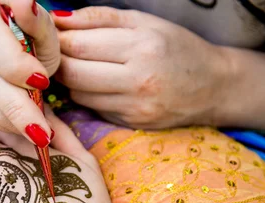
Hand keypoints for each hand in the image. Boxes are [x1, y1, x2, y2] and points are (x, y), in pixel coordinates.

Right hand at [0, 0, 59, 144]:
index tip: (43, 83)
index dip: (15, 65)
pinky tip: (9, 125)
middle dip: (15, 108)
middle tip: (42, 132)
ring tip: (30, 131)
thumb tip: (29, 13)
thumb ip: (41, 27)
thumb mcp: (42, 23)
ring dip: (2, 119)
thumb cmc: (29, 25)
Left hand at [53, 7, 229, 128]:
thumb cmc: (176, 47)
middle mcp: (138, 80)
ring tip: (78, 66)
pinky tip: (96, 84)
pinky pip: (95, 109)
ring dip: (70, 81)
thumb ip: (98, 18)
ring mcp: (135, 107)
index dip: (57, 41)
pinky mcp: (132, 124)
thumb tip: (57, 18)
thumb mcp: (143, 22)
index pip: (79, 46)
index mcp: (142, 46)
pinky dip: (88, 96)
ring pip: (80, 95)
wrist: (213, 86)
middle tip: (54, 54)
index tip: (51, 37)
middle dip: (56, 63)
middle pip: (73, 74)